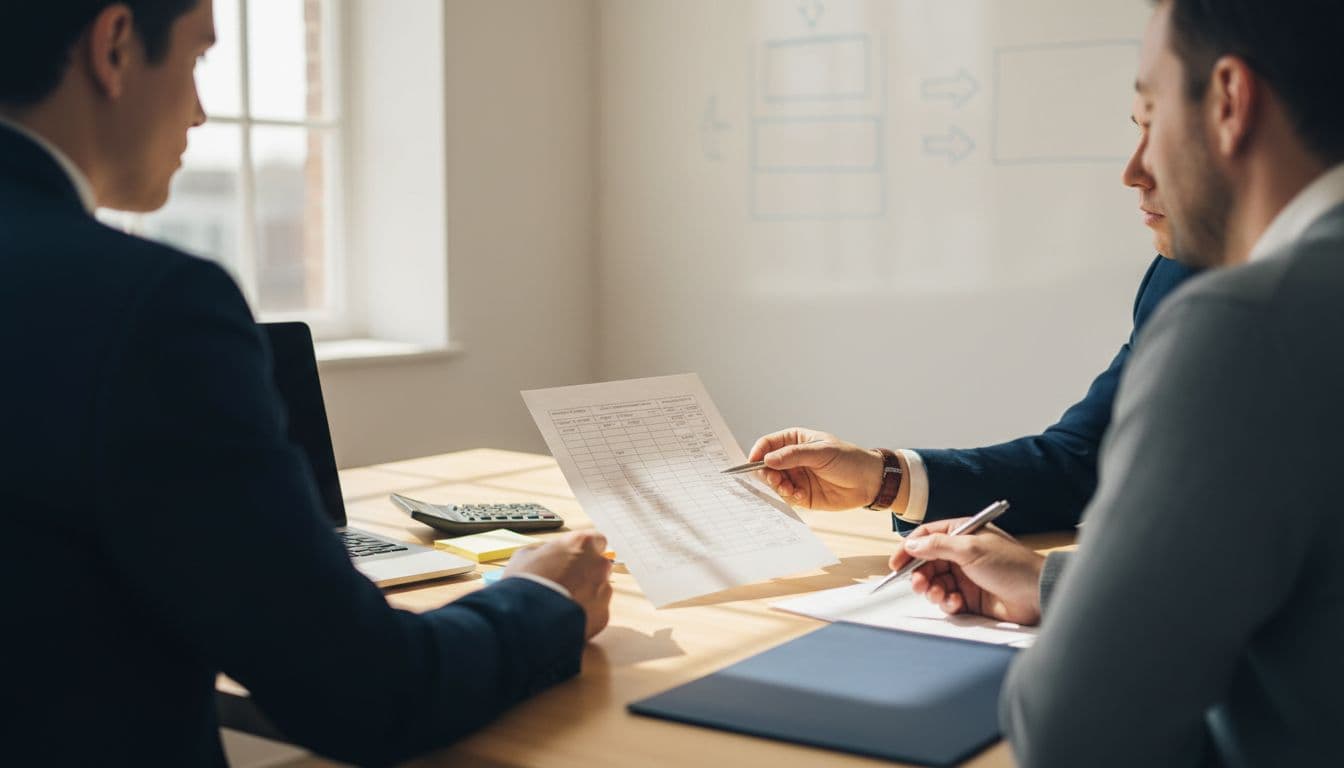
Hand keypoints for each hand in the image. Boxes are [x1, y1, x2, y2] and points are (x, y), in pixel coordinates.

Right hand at [504, 531, 613, 638]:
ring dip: (587, 594)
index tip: (575, 558)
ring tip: (563, 603)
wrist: (528, 620)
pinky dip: (585, 614)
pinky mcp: (603, 615)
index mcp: (581, 544)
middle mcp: (598, 564)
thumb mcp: (525, 555)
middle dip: (587, 572)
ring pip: (600, 590)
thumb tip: (547, 554)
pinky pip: (597, 611)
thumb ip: (545, 551)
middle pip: (600, 565)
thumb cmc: (525, 583)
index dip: (585, 550)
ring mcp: (604, 590)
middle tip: (567, 582)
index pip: (596, 540)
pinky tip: (566, 617)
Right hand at [747, 427, 884, 509]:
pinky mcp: (801, 494)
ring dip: (777, 486)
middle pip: (766, 465)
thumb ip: (793, 455)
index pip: (768, 444)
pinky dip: (788, 496)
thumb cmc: (848, 459)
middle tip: (774, 478)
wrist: (869, 482)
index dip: (758, 452)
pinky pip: (786, 496)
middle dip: (766, 472)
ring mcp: (796, 477)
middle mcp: (792, 459)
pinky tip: (799, 495)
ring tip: (789, 488)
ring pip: (774, 482)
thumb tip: (768, 459)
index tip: (753, 462)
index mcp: (795, 441)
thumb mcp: (821, 452)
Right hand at [891, 519, 1045, 625]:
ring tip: (939, 594)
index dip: (909, 549)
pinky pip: (946, 600)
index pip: (927, 537)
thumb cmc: (1012, 564)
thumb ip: (937, 545)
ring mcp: (965, 576)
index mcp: (962, 534)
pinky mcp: (970, 598)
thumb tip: (911, 543)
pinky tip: (955, 602)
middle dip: (919, 574)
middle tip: (919, 584)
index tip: (896, 563)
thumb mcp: (971, 548)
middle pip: (927, 562)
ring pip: (934, 582)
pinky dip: (946, 602)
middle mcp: (961, 554)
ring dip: (932, 589)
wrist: (1037, 594)